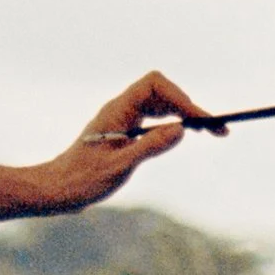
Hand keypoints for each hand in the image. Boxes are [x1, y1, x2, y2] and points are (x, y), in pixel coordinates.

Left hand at [34, 71, 214, 209]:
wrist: (57, 190)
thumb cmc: (82, 180)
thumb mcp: (120, 166)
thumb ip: (150, 146)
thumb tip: (182, 129)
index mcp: (117, 110)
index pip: (154, 84)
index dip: (180, 97)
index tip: (199, 122)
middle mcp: (120, 109)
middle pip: (162, 91)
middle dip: (189, 106)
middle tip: (216, 130)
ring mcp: (121, 119)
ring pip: (159, 104)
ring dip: (183, 114)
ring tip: (208, 132)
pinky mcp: (123, 131)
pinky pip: (153, 118)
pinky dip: (171, 124)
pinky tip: (181, 136)